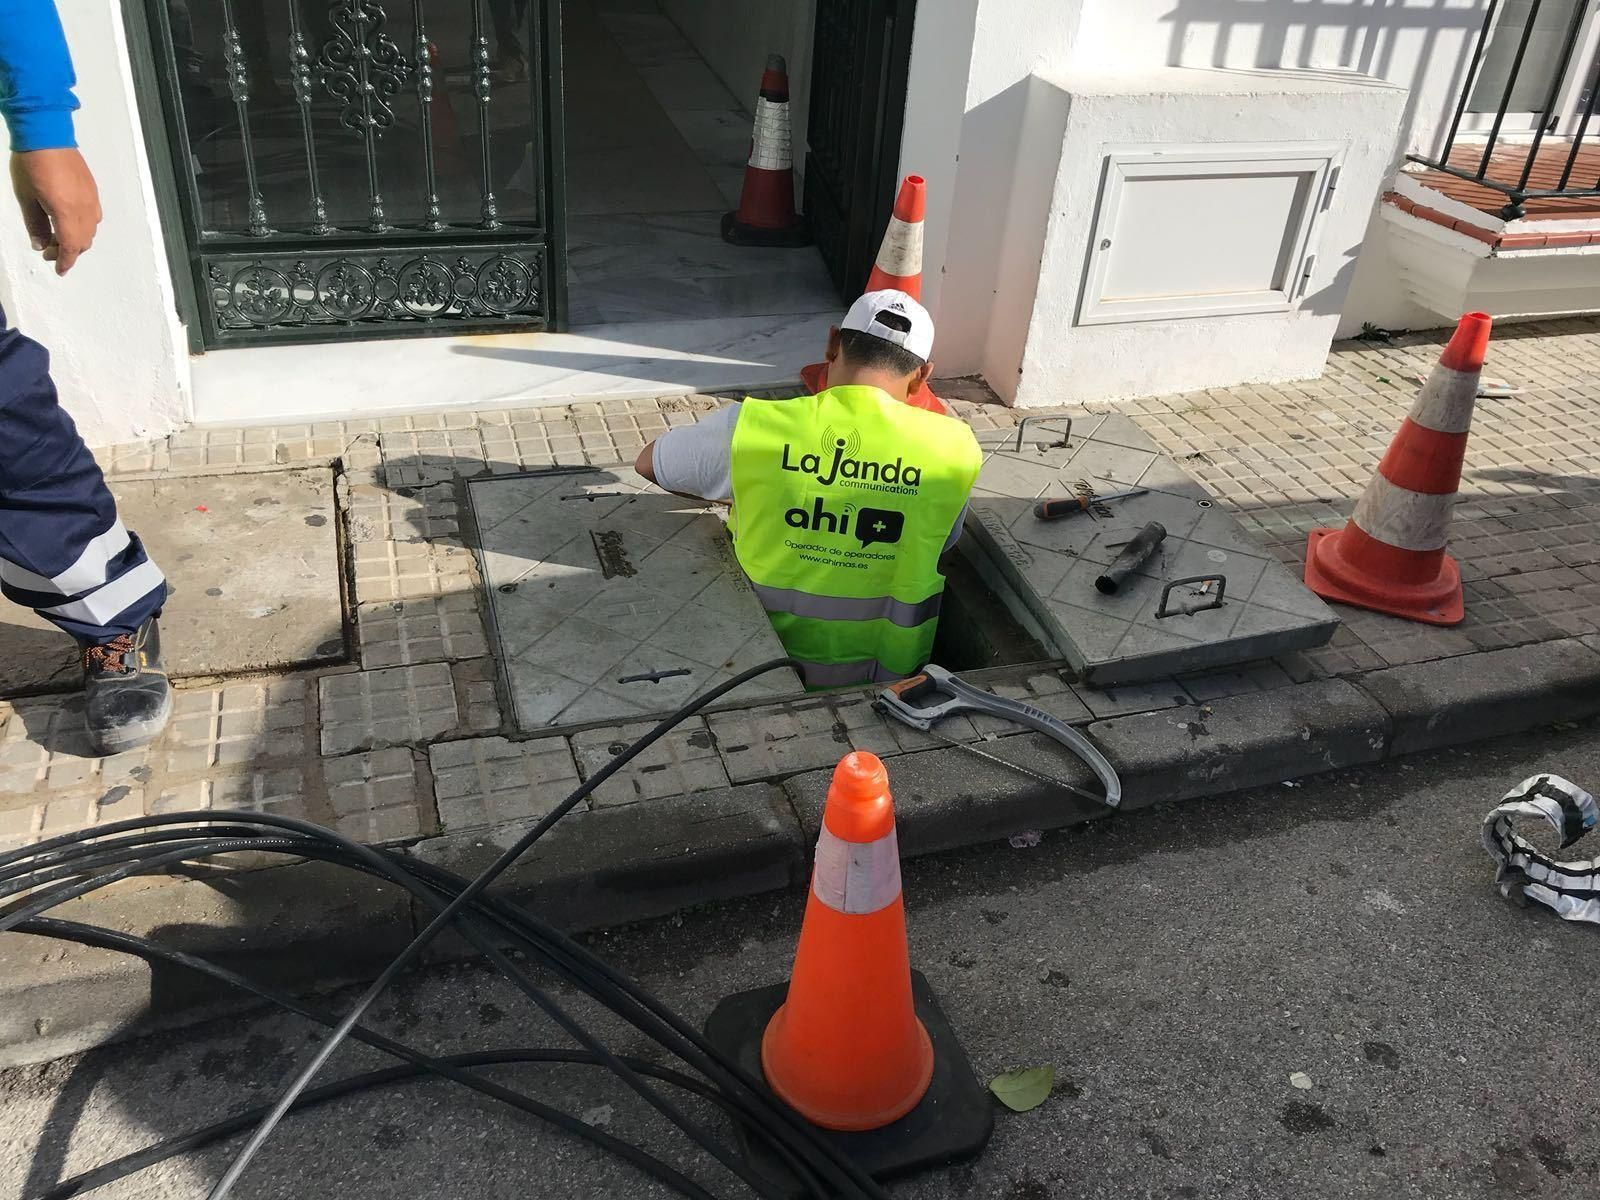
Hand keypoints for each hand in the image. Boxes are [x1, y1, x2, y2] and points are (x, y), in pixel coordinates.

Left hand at [10, 149, 100, 275]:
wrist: (46, 135)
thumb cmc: (32, 164)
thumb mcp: (26, 198)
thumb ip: (35, 224)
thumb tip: (41, 244)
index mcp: (66, 213)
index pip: (71, 247)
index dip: (66, 262)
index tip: (60, 270)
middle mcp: (84, 209)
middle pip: (83, 241)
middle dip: (68, 251)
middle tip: (50, 251)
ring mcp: (91, 199)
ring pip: (90, 230)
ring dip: (77, 239)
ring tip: (59, 236)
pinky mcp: (92, 190)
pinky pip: (94, 216)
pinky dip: (84, 226)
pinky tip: (70, 220)